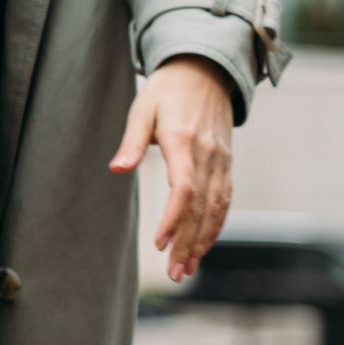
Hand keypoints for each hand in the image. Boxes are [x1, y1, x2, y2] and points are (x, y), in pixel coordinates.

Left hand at [110, 55, 235, 283]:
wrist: (205, 72)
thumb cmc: (167, 91)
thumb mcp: (142, 109)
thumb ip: (132, 141)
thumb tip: (117, 169)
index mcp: (184, 141)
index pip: (184, 188)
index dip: (173, 219)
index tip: (160, 243)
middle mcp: (208, 154)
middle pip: (201, 206)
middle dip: (188, 242)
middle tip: (175, 273)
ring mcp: (221, 160)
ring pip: (217, 207)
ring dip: (203, 240)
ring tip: (188, 268)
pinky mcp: (226, 163)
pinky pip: (225, 199)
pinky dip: (216, 225)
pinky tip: (204, 245)